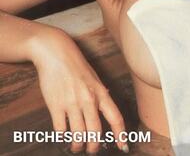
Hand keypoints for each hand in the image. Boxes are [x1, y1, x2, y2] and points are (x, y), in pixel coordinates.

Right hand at [29, 28, 127, 153]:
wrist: (56, 53)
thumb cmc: (76, 65)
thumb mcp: (94, 78)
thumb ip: (99, 94)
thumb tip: (105, 110)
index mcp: (101, 92)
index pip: (116, 117)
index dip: (121, 135)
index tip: (123, 146)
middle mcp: (89, 99)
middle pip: (96, 132)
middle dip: (94, 146)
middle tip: (92, 150)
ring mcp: (72, 103)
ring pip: (78, 135)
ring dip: (78, 146)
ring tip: (77, 147)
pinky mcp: (56, 106)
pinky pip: (61, 130)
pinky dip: (63, 138)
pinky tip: (63, 137)